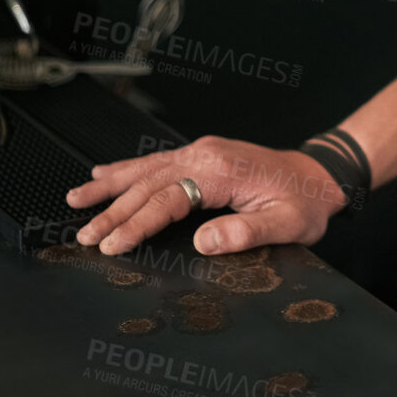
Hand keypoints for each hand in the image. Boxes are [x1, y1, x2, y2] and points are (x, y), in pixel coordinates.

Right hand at [64, 135, 347, 255]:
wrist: (319, 176)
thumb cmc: (305, 202)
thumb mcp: (287, 225)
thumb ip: (246, 233)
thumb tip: (203, 241)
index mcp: (222, 170)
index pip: (167, 198)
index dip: (137, 223)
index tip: (112, 244)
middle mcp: (206, 154)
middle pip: (149, 184)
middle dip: (113, 210)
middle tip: (84, 235)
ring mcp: (202, 151)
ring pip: (146, 168)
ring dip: (110, 185)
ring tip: (76, 199)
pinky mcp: (203, 155)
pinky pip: (157, 161)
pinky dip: (128, 169)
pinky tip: (105, 173)